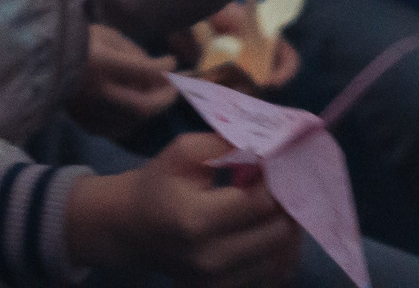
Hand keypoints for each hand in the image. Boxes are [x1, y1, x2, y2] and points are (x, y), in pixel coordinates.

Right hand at [66, 131, 300, 286]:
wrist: (131, 228)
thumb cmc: (159, 183)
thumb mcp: (185, 151)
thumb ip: (229, 145)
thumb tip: (273, 148)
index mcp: (196, 221)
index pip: (261, 203)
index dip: (276, 180)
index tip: (274, 163)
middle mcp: (210, 260)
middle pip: (278, 233)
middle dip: (286, 203)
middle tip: (280, 183)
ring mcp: (217, 283)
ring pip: (282, 257)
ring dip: (287, 227)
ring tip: (274, 204)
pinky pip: (273, 275)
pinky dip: (279, 251)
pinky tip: (268, 228)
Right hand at [71, 23, 180, 137]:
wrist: (42, 61)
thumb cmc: (78, 41)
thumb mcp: (107, 35)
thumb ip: (133, 52)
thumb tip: (158, 69)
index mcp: (102, 64)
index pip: (144, 70)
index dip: (164, 67)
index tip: (172, 61)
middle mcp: (97, 92)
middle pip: (143, 106)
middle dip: (166, 97)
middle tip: (176, 87)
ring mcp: (90, 111)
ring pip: (134, 122)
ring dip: (152, 110)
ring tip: (159, 97)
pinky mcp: (84, 122)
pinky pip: (117, 130)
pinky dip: (133, 122)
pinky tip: (137, 111)